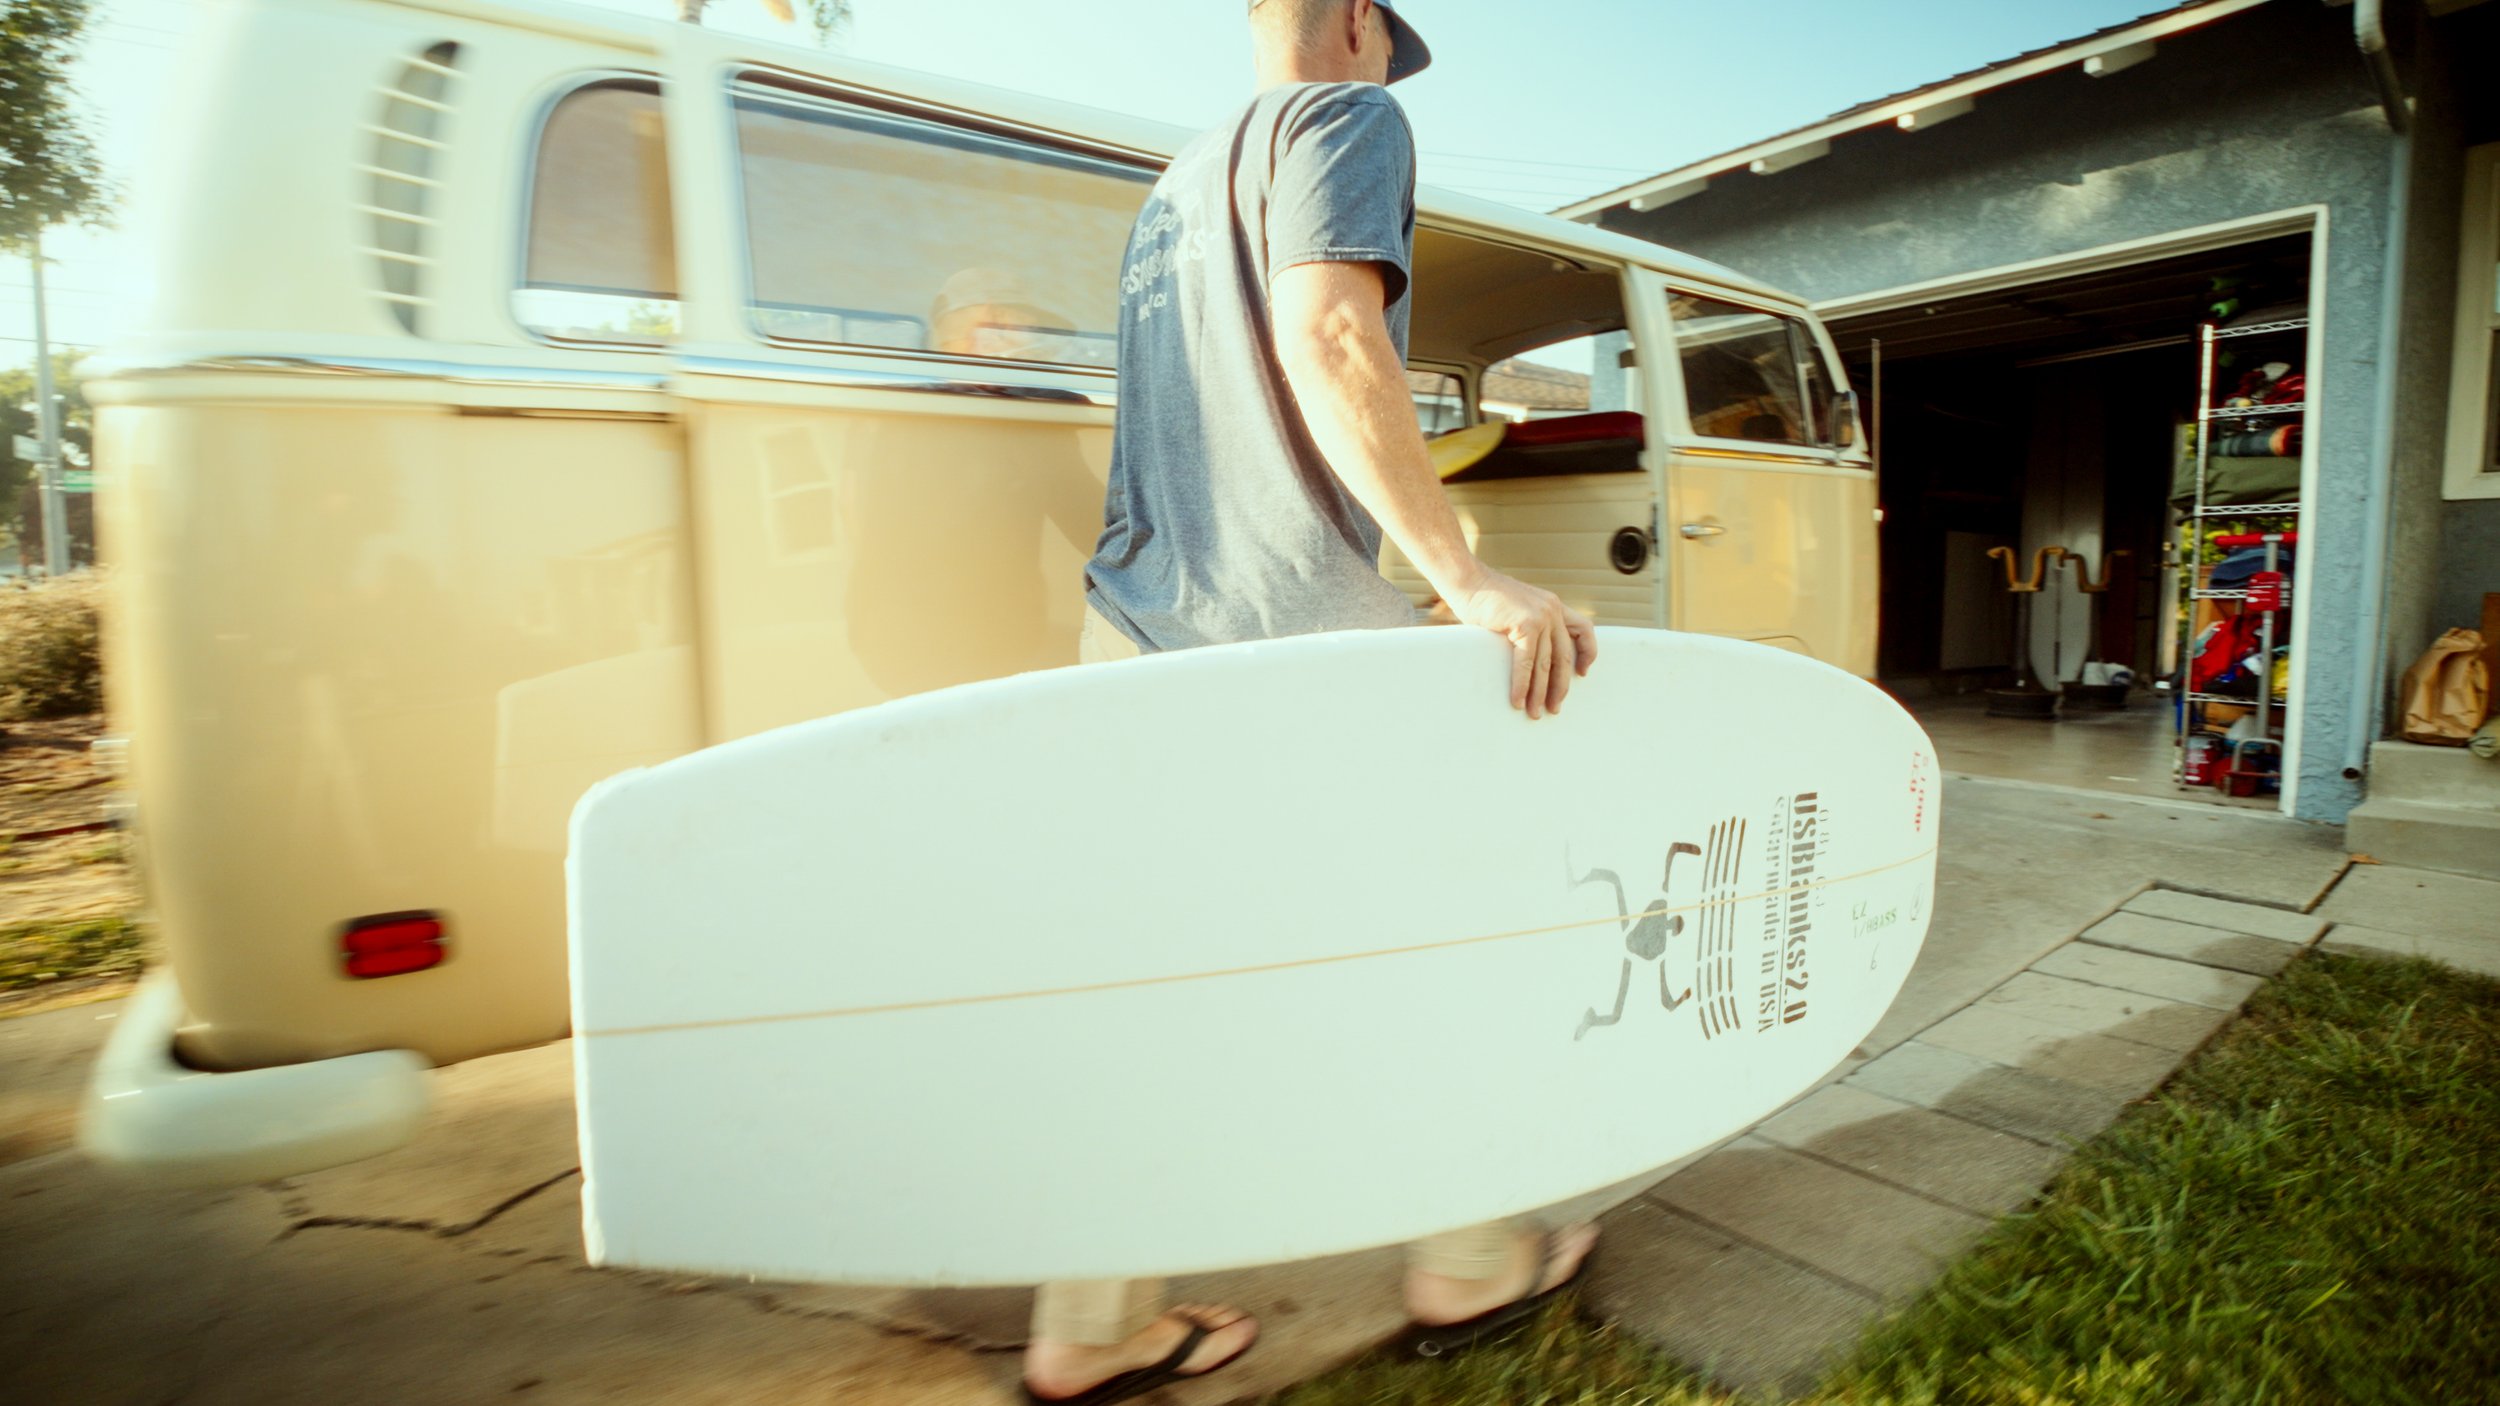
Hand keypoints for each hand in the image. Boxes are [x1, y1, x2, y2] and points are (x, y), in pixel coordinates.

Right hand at [1444, 568, 1597, 719]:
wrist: (1468, 581)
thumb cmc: (1485, 597)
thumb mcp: (1518, 608)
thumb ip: (1530, 624)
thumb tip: (1530, 654)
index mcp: (1553, 605)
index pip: (1583, 629)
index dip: (1587, 653)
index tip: (1582, 673)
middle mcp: (1552, 610)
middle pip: (1563, 657)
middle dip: (1559, 687)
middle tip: (1553, 708)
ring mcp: (1542, 617)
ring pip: (1545, 665)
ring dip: (1539, 693)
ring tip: (1534, 712)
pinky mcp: (1526, 625)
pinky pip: (1527, 663)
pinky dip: (1522, 685)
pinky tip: (1517, 700)